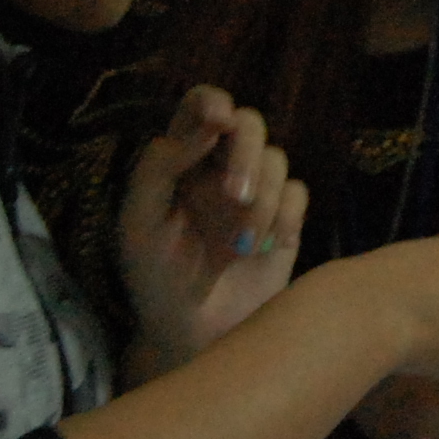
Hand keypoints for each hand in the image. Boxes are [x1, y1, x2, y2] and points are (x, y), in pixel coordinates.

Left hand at [117, 85, 308, 381]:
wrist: (192, 335)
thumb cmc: (155, 279)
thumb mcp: (139, 225)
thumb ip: (159, 169)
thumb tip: (202, 128)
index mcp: (181, 159)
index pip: (200, 105)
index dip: (213, 102)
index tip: (217, 123)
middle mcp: (221, 166)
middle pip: (250, 123)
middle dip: (246, 156)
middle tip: (236, 196)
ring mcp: (257, 192)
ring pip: (277, 160)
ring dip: (263, 201)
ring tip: (241, 247)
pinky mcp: (285, 220)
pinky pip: (299, 195)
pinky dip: (286, 218)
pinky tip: (267, 249)